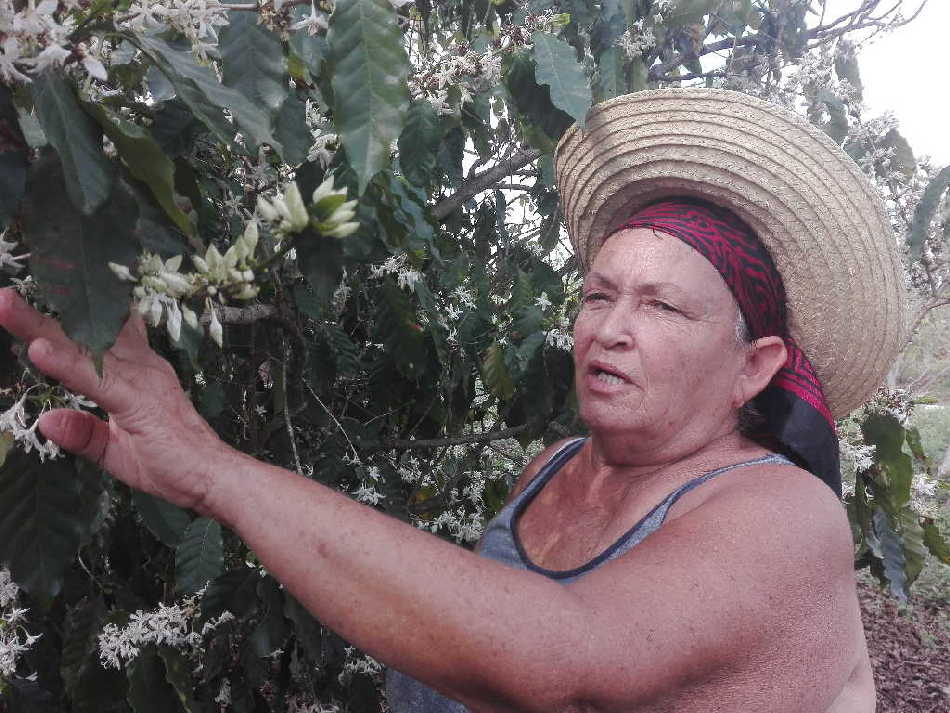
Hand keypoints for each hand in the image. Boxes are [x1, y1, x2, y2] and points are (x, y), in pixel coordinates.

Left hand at [0, 288, 228, 511]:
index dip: (66, 316)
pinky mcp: (136, 399)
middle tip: (6, 290)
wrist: (211, 477)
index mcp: (136, 373)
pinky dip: (65, 362)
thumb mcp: (116, 451)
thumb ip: (83, 433)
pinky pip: (94, 378)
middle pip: (83, 333)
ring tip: (6, 305)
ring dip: (40, 326)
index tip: (44, 293)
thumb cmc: (173, 463)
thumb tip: (46, 420)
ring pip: (82, 347)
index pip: (95, 338)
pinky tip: (38, 348)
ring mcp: (138, 380)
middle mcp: (139, 367)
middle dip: (42, 310)